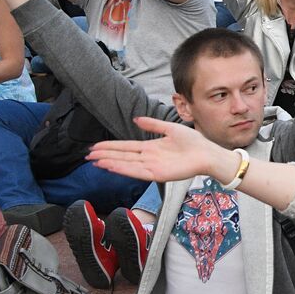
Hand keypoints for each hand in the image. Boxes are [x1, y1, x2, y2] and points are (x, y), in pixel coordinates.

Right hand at [89, 116, 237, 183]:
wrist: (207, 153)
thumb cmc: (193, 142)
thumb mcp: (170, 129)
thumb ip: (153, 125)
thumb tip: (136, 119)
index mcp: (151, 147)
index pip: (125, 147)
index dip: (110, 147)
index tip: (95, 146)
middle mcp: (148, 158)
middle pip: (122, 156)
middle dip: (105, 155)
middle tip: (88, 155)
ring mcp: (152, 166)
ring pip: (126, 164)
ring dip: (110, 162)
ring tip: (95, 161)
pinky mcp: (157, 174)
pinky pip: (136, 172)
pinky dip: (123, 169)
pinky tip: (111, 166)